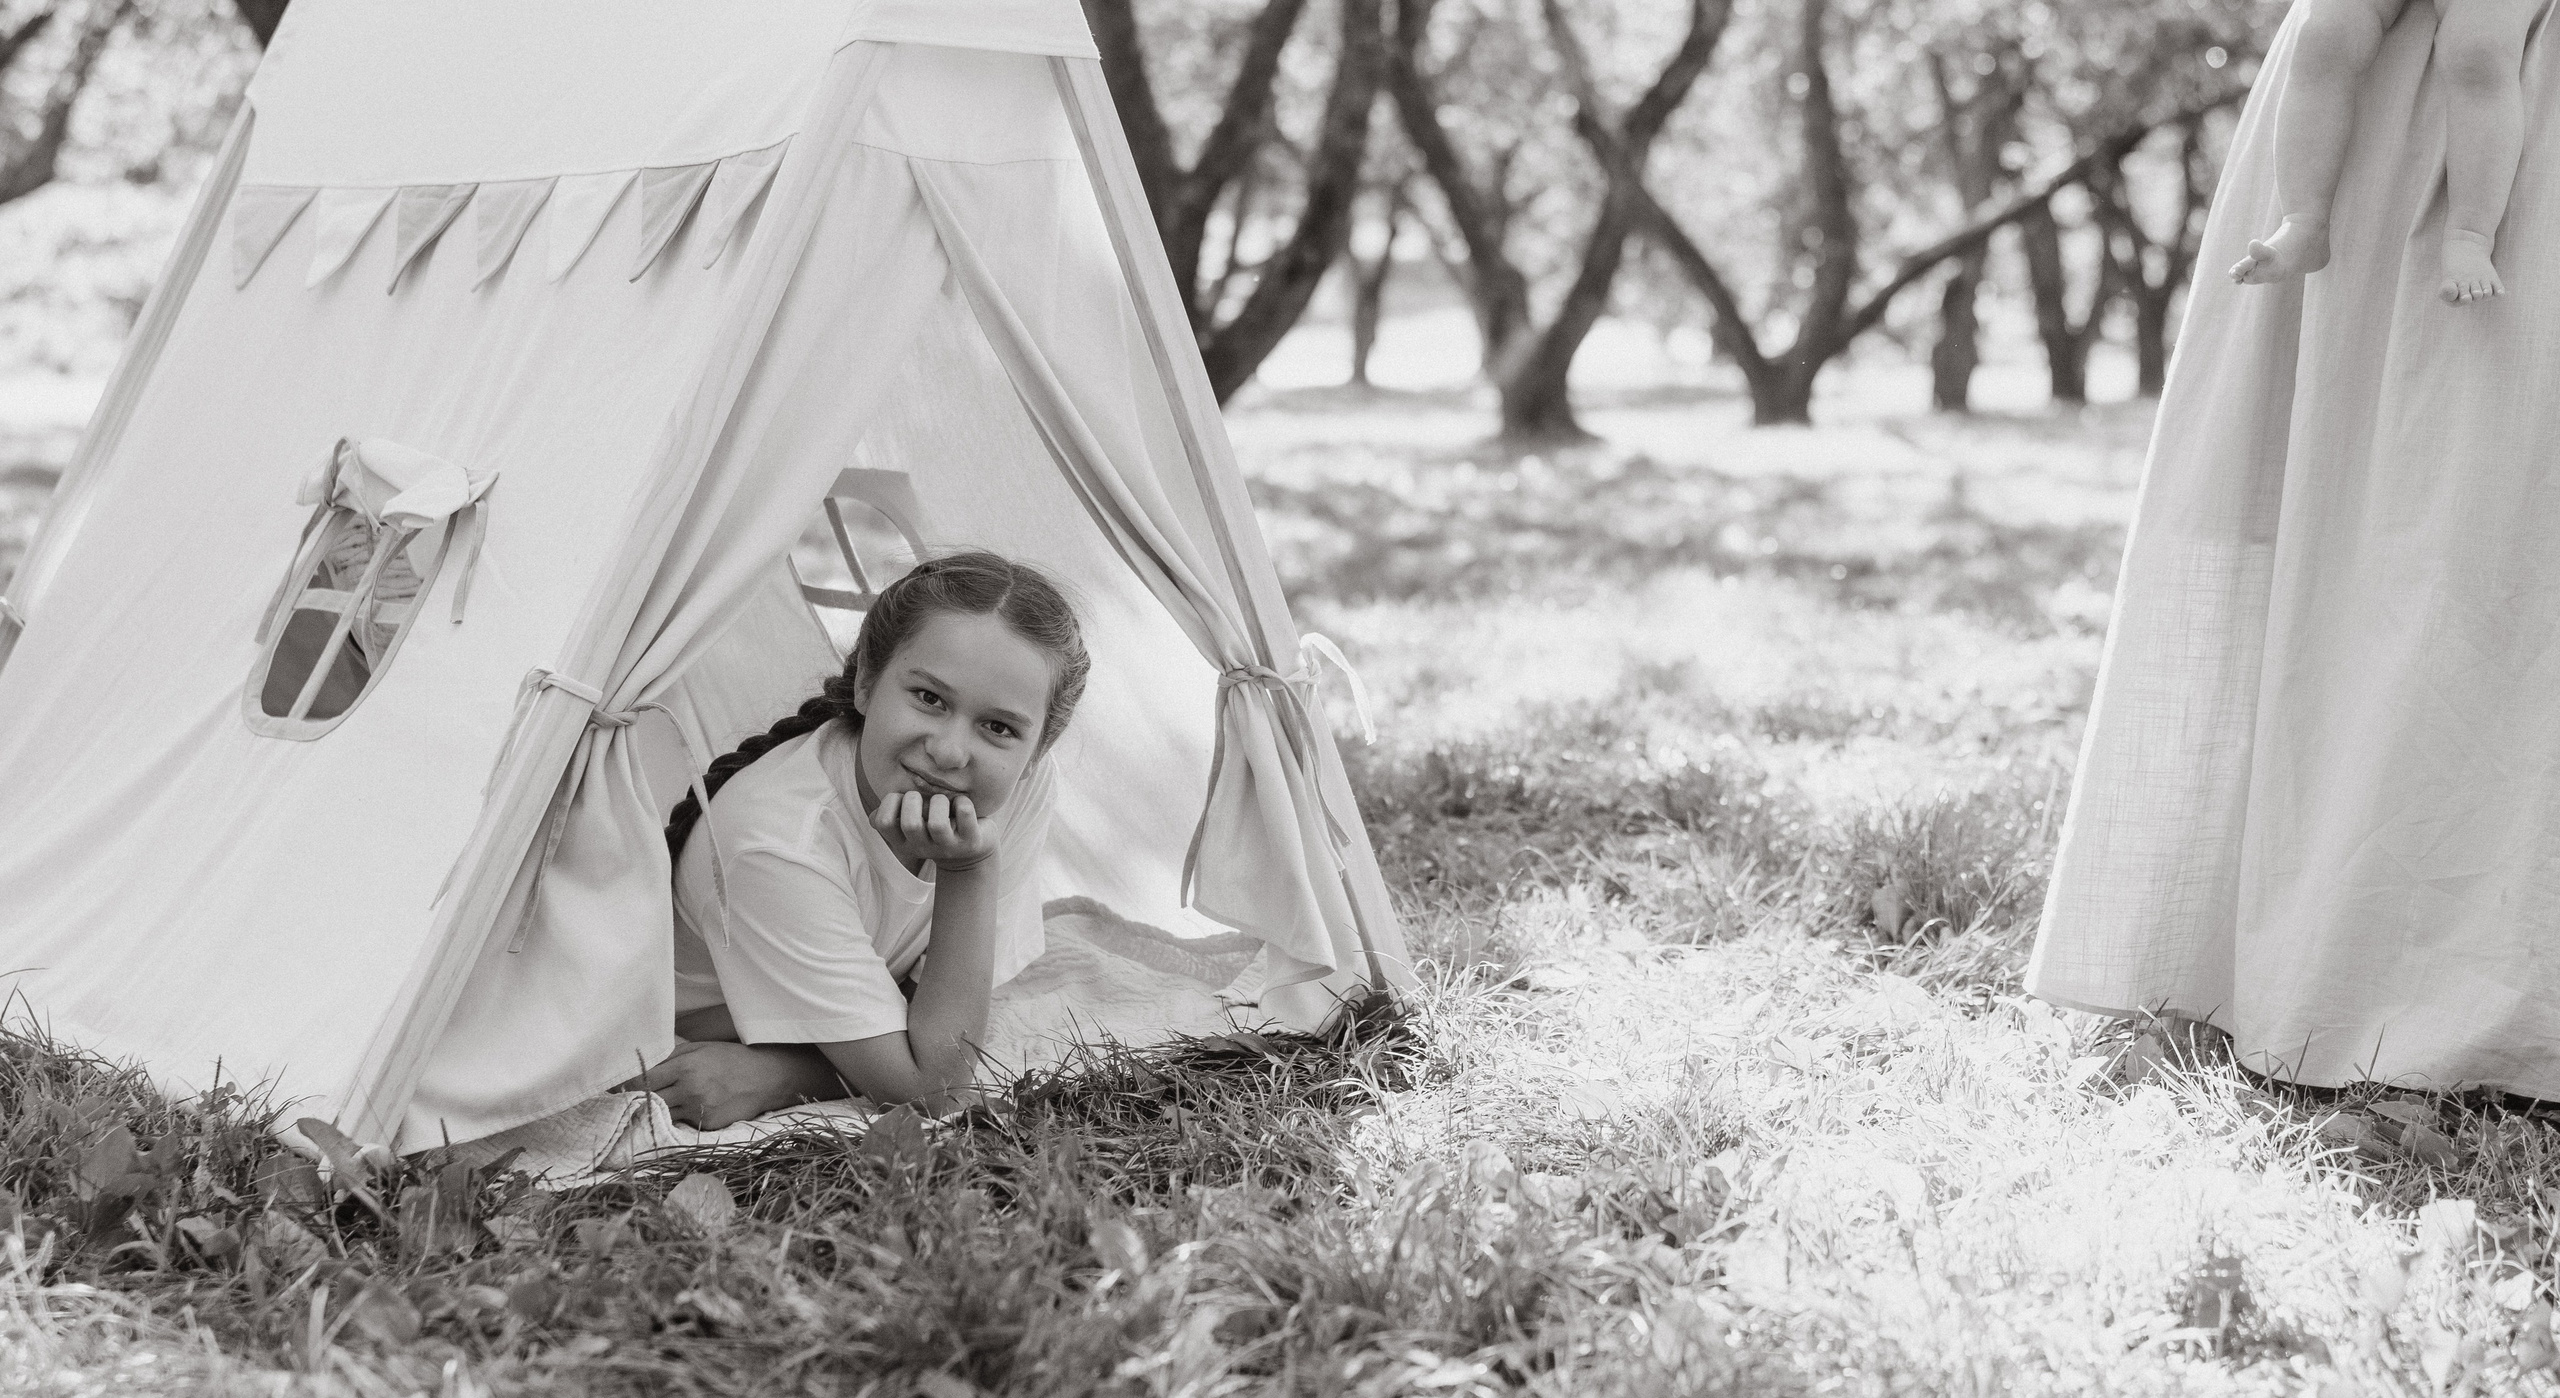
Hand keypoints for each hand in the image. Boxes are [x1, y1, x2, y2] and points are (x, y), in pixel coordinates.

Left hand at [619, 1040, 813, 1130]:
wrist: (767, 1077)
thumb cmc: (731, 1058)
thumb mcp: (701, 1048)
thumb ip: (671, 1055)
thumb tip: (642, 1058)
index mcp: (685, 1067)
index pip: (642, 1080)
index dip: (624, 1084)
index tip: (611, 1087)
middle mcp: (690, 1091)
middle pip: (648, 1102)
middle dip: (634, 1101)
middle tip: (622, 1101)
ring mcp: (700, 1111)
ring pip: (663, 1117)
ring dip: (653, 1113)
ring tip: (645, 1109)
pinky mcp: (708, 1126)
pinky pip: (683, 1125)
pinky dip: (677, 1121)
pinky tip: (677, 1115)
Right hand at [871, 789, 995, 872]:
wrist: (971, 850)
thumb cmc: (936, 827)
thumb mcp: (913, 826)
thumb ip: (894, 818)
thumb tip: (874, 817)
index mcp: (903, 842)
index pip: (882, 823)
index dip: (889, 802)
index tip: (902, 798)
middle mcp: (923, 848)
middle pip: (910, 824)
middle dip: (914, 799)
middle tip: (924, 798)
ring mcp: (948, 847)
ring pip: (937, 824)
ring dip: (939, 802)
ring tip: (944, 801)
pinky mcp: (970, 841)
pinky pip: (964, 814)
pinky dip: (963, 802)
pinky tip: (962, 803)